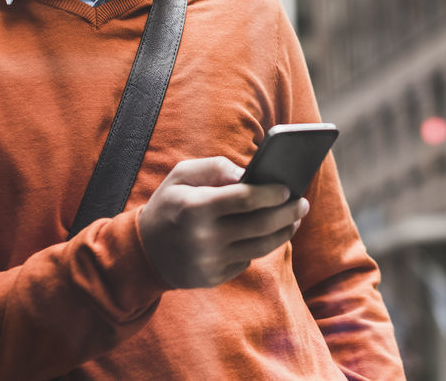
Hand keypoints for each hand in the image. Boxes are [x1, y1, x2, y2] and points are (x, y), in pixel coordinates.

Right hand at [138, 156, 308, 288]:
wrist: (143, 251)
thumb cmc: (169, 204)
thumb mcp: (182, 175)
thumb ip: (215, 167)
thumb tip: (249, 173)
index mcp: (196, 207)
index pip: (245, 199)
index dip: (271, 193)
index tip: (288, 188)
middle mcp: (204, 237)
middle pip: (259, 225)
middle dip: (287, 213)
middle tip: (302, 204)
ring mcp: (209, 261)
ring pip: (260, 247)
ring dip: (283, 233)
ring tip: (294, 220)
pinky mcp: (213, 278)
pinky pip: (247, 260)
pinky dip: (259, 246)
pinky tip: (267, 235)